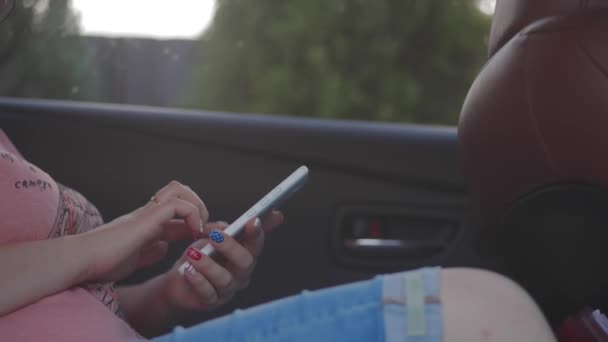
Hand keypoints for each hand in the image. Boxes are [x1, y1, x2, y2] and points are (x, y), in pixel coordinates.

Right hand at [82, 181, 208, 281]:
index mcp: (145, 223)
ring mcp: (146, 213)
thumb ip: (150, 251)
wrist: (81, 261)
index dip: (196, 220)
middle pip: (179, 191)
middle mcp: (147, 213)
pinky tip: (191, 233)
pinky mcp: (146, 219)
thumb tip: (164, 246)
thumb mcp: (135, 258)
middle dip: (198, 206)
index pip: (177, 211)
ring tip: (198, 229)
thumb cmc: (101, 262)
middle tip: (202, 230)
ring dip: (197, 207)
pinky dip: (191, 215)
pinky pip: (178, 205)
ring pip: (180, 190)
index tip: (206, 235)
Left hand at [160, 211, 283, 311]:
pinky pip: (208, 292)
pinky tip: (188, 271)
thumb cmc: (200, 256)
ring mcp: (228, 289)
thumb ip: (219, 230)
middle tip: (215, 236)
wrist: (179, 279)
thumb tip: (225, 226)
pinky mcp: (212, 301)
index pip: (256, 244)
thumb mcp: (208, 238)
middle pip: (245, 262)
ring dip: (209, 265)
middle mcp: (241, 274)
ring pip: (225, 279)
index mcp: (245, 255)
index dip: (257, 233)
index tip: (252, 220)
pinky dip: (198, 280)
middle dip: (231, 247)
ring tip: (194, 254)